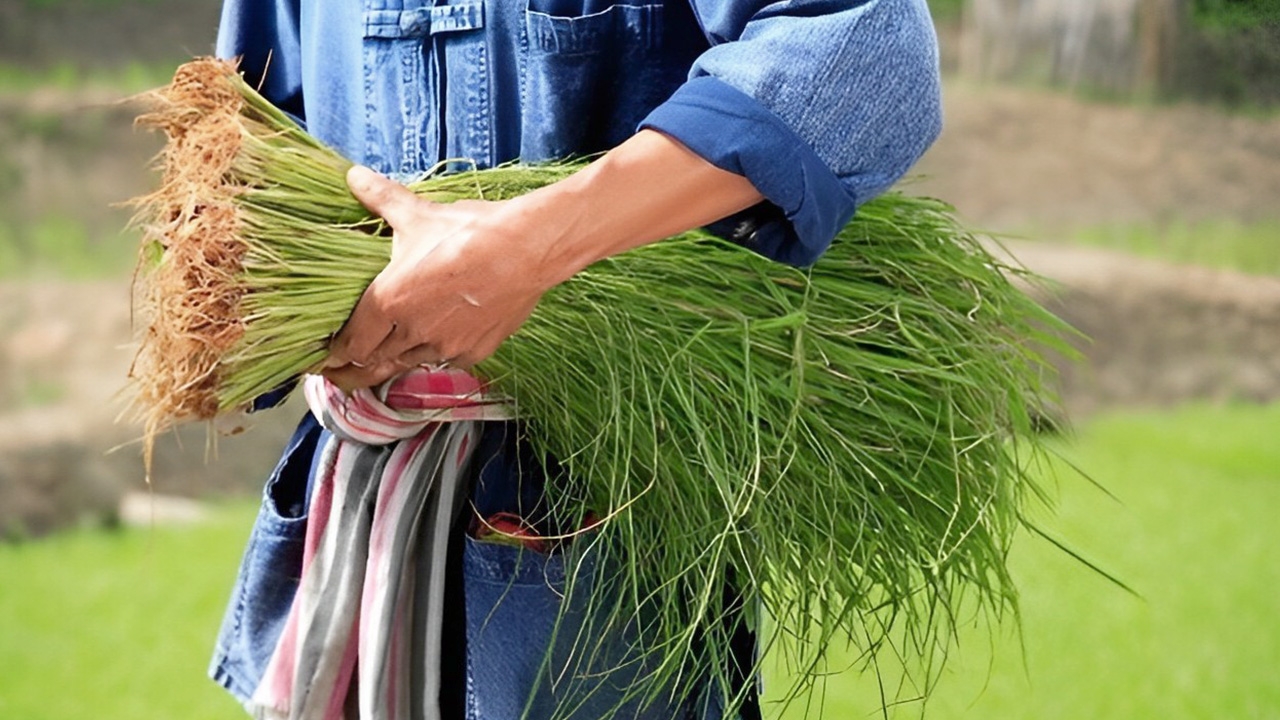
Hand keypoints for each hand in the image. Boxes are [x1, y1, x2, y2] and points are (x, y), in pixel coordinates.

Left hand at [324, 130, 763, 390]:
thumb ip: (382, 200)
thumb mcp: (419, 215)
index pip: (350, 341)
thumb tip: (353, 175)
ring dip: (389, 366)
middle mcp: (411, 332)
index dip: (333, 352)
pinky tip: (428, 347)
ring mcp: (445, 346)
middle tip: (336, 377)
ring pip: (406, 366)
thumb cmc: (470, 232)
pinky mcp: (474, 351)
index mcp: (388, 302)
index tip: (323, 356)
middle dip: (350, 373)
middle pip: (371, 366)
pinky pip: (444, 360)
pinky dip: (431, 355)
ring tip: (377, 367)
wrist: (526, 250)